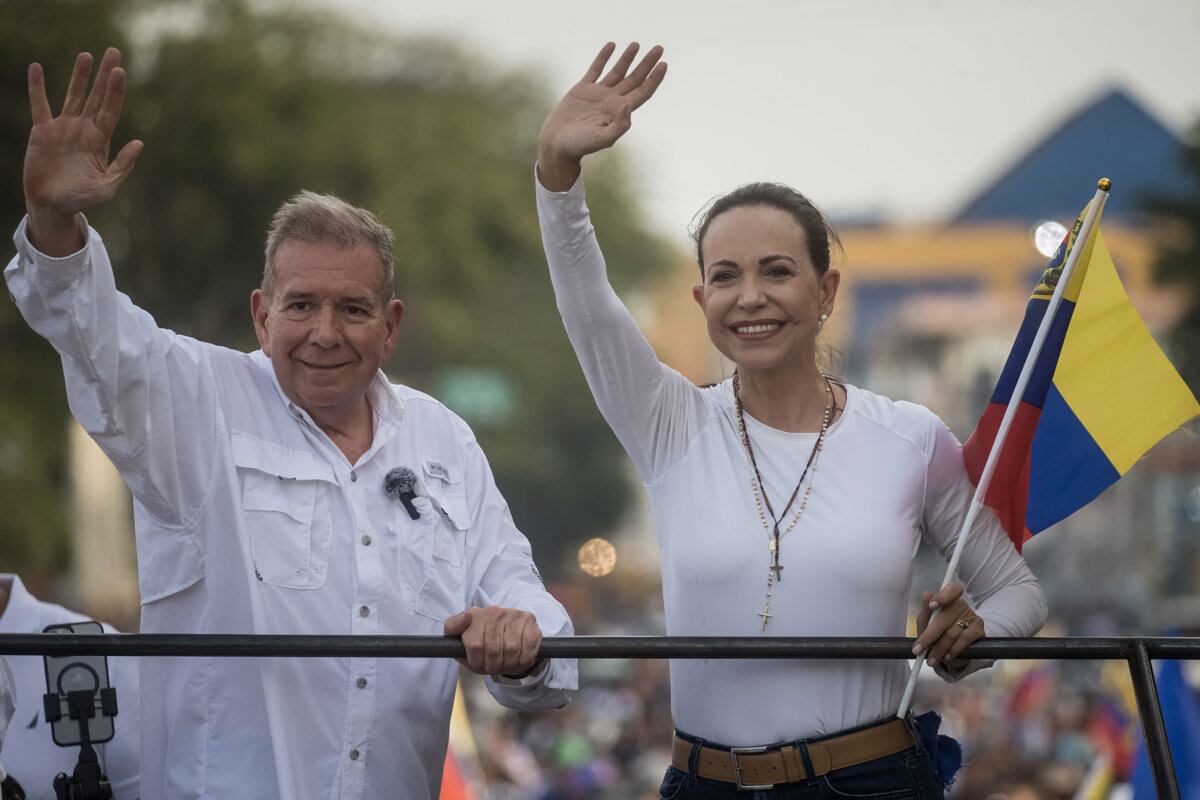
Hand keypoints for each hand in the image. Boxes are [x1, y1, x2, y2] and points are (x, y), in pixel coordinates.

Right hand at [24, 48, 142, 254]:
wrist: (53, 205)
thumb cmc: (82, 199)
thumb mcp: (107, 188)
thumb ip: (122, 166)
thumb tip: (139, 143)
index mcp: (100, 141)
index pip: (111, 110)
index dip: (116, 91)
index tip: (121, 71)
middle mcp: (84, 130)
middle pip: (97, 97)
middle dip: (105, 76)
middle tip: (114, 52)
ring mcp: (63, 128)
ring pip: (73, 96)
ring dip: (79, 76)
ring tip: (87, 55)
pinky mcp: (42, 131)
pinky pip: (39, 105)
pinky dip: (37, 87)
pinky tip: (36, 68)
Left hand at [443, 606, 544, 677]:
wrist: (504, 635)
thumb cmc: (479, 640)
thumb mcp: (459, 637)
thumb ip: (452, 628)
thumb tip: (466, 617)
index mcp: (475, 615)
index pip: (475, 645)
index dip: (477, 662)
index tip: (478, 665)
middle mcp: (495, 611)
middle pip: (493, 650)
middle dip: (493, 666)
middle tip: (493, 668)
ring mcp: (513, 614)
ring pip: (511, 650)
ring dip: (508, 665)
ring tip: (505, 664)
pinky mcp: (529, 621)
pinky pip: (528, 647)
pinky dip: (523, 660)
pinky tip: (518, 660)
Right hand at [536, 42, 666, 190]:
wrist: (557, 144)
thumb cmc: (580, 146)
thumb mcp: (602, 139)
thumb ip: (619, 126)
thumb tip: (629, 105)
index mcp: (619, 112)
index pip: (643, 92)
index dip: (654, 79)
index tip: (664, 64)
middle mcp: (612, 101)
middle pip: (635, 79)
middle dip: (647, 63)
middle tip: (659, 48)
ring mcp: (598, 94)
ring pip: (618, 71)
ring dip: (628, 58)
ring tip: (637, 44)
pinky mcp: (582, 89)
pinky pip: (595, 69)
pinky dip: (603, 57)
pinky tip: (612, 45)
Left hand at [913, 580, 983, 669]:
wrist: (961, 643)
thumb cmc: (940, 628)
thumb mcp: (929, 620)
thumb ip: (926, 611)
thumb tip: (926, 594)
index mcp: (950, 597)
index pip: (953, 589)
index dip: (943, 596)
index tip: (931, 606)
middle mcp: (962, 604)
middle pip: (945, 618)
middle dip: (929, 636)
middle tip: (918, 650)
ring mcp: (972, 616)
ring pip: (952, 633)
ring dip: (939, 649)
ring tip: (931, 659)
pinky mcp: (979, 630)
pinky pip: (964, 640)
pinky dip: (954, 650)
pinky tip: (947, 657)